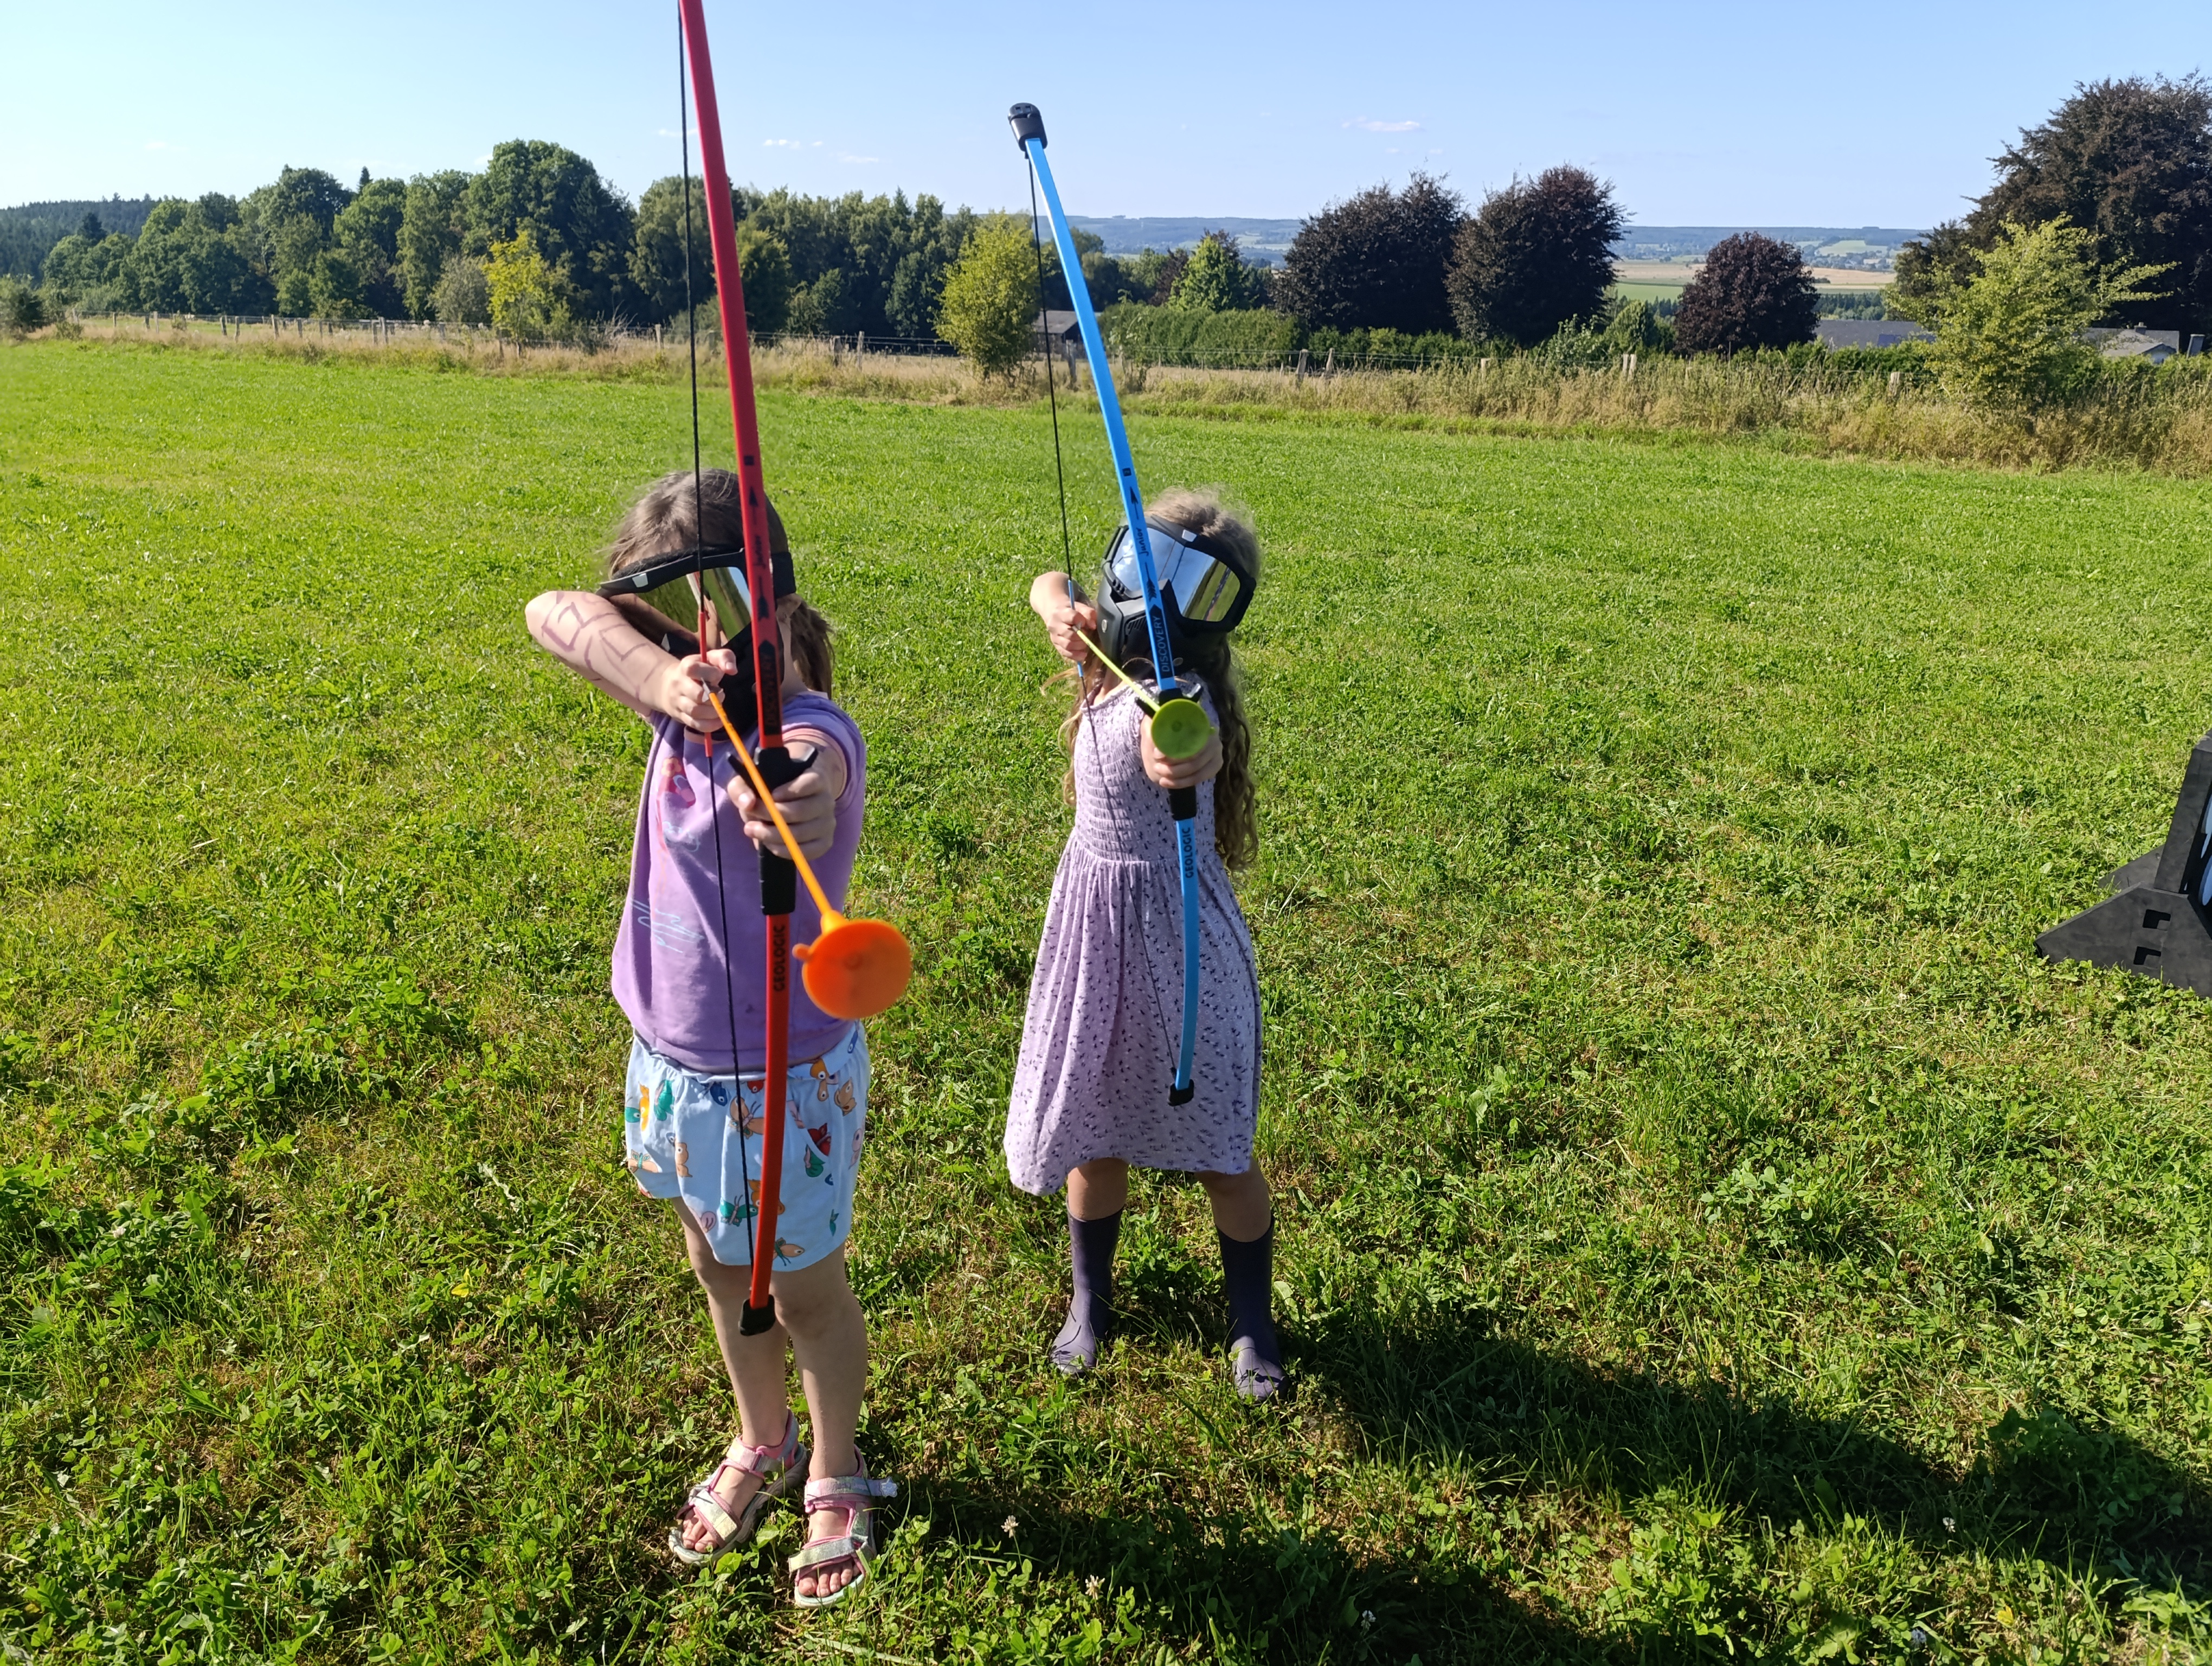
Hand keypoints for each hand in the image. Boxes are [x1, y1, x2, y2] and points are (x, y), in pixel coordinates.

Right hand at [654, 649, 740, 735]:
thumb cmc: (697, 670)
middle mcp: (679, 684)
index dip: (710, 674)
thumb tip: (732, 669)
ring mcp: (678, 701)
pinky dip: (709, 725)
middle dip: (713, 697)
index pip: (693, 669)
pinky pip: (694, 724)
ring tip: (719, 707)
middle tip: (721, 694)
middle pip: (696, 694)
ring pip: (695, 711)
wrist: (669, 684)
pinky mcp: (680, 716)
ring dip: (712, 712)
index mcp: (686, 667)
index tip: (719, 675)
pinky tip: (718, 721)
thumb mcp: (709, 658)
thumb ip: (724, 657)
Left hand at [730, 745, 841, 862]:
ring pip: (800, 834)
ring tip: (754, 831)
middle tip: (750, 820)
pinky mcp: (825, 842)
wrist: (788, 804)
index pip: (810, 783)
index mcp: (816, 779)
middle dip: (771, 816)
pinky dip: (784, 850)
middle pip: (801, 812)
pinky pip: (806, 852)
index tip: (770, 796)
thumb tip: (748, 803)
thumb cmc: (770, 790)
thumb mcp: (751, 783)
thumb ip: (742, 788)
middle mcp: (826, 800)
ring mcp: (828, 823)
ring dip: (772, 835)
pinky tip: (769, 844)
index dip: (789, 791)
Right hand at [1043, 597, 1100, 665]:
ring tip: (1085, 643)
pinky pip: (1065, 653)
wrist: (1054, 613)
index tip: (1085, 622)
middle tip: (1086, 633)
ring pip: (1067, 645)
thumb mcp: (1079, 607)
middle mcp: (1054, 625)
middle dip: (1082, 636)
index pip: (1073, 618)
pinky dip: (1076, 655)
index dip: (1082, 621)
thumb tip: (1093, 626)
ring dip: (1080, 646)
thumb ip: (1088, 613)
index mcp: (1060, 613)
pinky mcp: (1056, 645)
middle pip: (1070, 634)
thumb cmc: (1070, 610)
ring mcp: (1054, 637)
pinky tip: (1083, 654)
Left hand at [1140, 718, 1220, 790]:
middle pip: (1195, 760)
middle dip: (1173, 767)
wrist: (1172, 734)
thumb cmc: (1166, 726)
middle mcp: (1214, 739)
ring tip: (1160, 776)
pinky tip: (1165, 782)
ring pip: (1196, 772)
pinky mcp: (1212, 768)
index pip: (1193, 742)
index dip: (1175, 752)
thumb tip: (1158, 751)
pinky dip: (1180, 783)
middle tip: (1156, 767)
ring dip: (1175, 776)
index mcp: (1203, 724)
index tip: (1156, 754)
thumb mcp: (1158, 724)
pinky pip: (1197, 779)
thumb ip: (1157, 733)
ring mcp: (1216, 755)